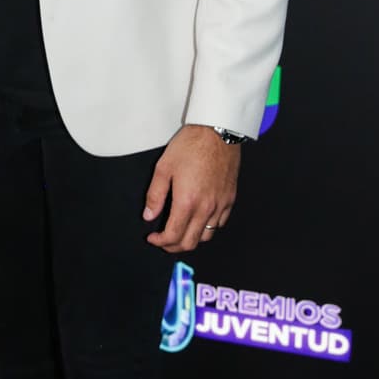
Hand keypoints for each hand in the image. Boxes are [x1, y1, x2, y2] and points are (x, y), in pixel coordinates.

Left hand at [142, 125, 238, 252]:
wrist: (218, 132)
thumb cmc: (191, 145)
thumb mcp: (163, 168)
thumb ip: (155, 196)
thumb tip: (149, 215)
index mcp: (187, 202)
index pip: (173, 235)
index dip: (160, 241)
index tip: (153, 237)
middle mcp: (206, 207)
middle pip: (190, 242)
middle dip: (173, 246)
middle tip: (163, 240)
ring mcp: (220, 205)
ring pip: (206, 236)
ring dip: (191, 239)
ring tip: (180, 232)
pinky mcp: (229, 199)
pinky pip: (219, 224)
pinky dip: (207, 228)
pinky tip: (198, 220)